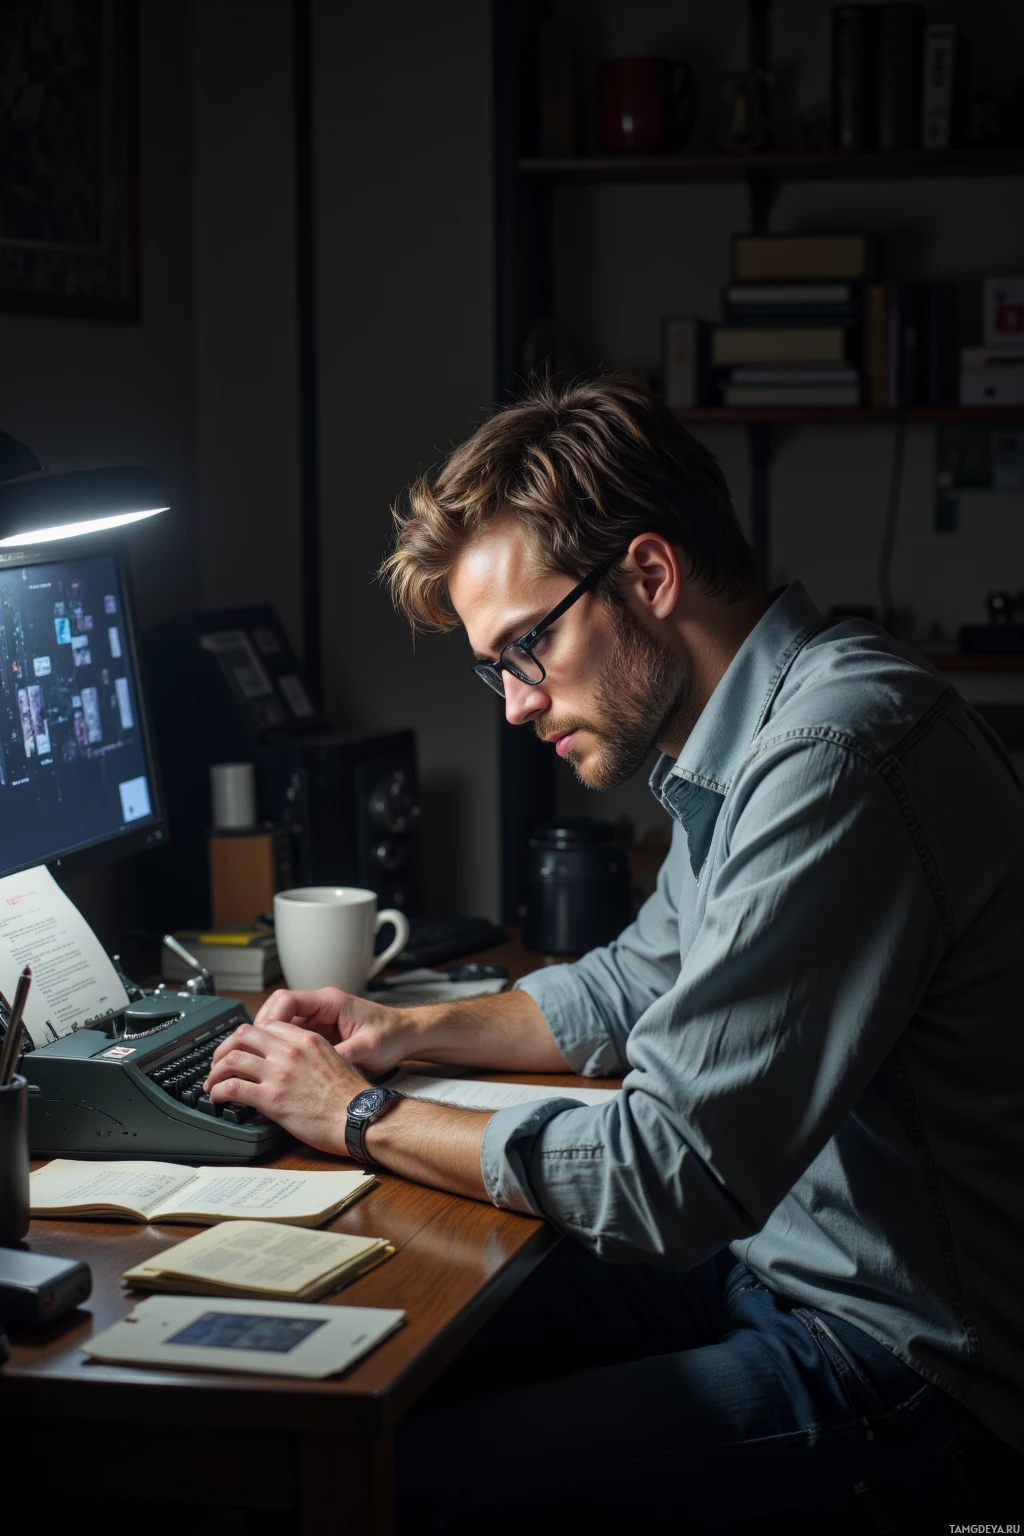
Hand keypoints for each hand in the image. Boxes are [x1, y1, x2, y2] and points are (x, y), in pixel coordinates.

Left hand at [204, 1019, 366, 1155]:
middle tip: (220, 1062)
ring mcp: (279, 1073)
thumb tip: (292, 1062)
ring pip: (233, 1059)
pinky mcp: (271, 1098)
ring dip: (216, 1071)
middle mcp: (290, 1051)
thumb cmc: (351, 1096)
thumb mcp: (334, 1059)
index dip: (249, 1036)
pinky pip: (233, 1087)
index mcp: (306, 1040)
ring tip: (212, 1082)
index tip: (243, 1047)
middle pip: (244, 1035)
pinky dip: (218, 1090)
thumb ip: (310, 1054)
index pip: (266, 1025)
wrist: (359, 1117)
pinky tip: (217, 1096)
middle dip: (226, 1048)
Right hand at [253, 987, 415, 1074]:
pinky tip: (278, 1065)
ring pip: (284, 1025)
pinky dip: (283, 1048)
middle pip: (279, 1010)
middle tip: (250, 1052)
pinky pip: (294, 1037)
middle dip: (262, 1030)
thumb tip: (319, 1068)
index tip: (260, 1037)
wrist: (408, 1035)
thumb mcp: (368, 1048)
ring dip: (270, 1040)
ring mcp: (320, 1020)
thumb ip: (342, 1055)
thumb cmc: (392, 1035)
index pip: (287, 1000)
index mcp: (331, 1002)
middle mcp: (322, 1007)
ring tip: (258, 1060)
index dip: (269, 1018)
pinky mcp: (322, 1033)